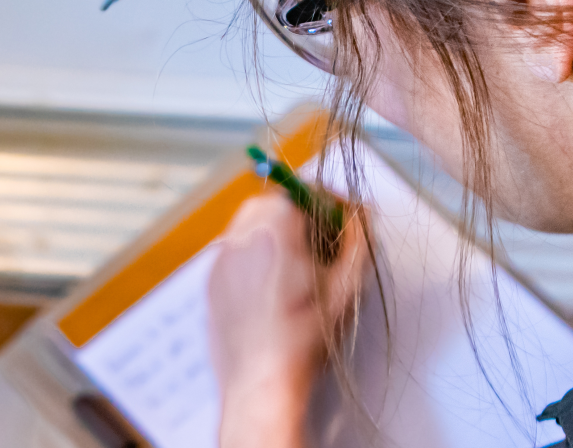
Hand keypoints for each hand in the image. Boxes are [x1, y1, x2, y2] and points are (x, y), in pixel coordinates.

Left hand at [209, 190, 368, 447]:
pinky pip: (236, 253)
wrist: (261, 382)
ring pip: (252, 226)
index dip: (331, 202)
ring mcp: (220, 258)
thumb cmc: (304, 337)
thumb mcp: (345, 285)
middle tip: (324, 244)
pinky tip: (274, 289)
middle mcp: (240, 234)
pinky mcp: (211, 281)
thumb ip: (357, 240)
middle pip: (275, 203)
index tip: (346, 220)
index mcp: (274, 227)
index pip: (305, 189)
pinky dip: (256, 257)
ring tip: (300, 268)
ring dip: (277, 235)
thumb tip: (361, 214)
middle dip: (302, 216)